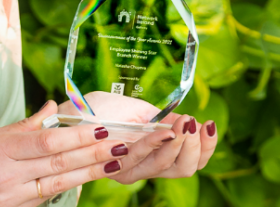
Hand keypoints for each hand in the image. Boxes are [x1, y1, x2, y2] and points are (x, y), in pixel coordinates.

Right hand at [0, 100, 131, 206]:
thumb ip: (24, 126)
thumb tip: (52, 108)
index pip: (47, 142)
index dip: (78, 136)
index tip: (102, 128)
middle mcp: (7, 175)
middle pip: (59, 163)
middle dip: (94, 153)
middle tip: (122, 143)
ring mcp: (12, 197)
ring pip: (59, 183)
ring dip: (90, 171)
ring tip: (115, 160)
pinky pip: (47, 196)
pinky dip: (70, 185)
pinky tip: (88, 175)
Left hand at [57, 92, 217, 183]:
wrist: (70, 111)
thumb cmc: (101, 109)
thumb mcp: (138, 110)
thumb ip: (163, 120)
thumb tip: (190, 121)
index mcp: (155, 154)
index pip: (191, 161)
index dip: (206, 147)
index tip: (210, 125)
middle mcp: (145, 167)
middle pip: (183, 168)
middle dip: (194, 146)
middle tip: (195, 124)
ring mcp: (130, 169)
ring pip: (164, 165)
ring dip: (178, 143)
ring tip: (185, 124)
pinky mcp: (114, 168)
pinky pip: (140, 157)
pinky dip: (154, 143)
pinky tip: (164, 131)